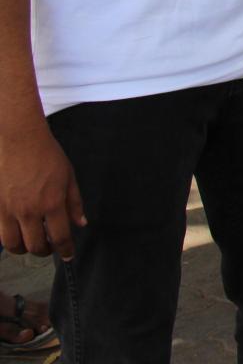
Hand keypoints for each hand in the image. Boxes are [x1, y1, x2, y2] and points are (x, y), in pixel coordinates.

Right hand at [0, 123, 84, 259]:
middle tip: (50, 247)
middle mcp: (30, 211)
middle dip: (45, 251)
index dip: (66, 250)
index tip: (69, 255)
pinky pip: (0, 232)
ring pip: (13, 245)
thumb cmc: (47, 155)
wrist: (19, 140)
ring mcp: (9, 210)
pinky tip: (18, 229)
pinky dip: (10, 236)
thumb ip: (74, 203)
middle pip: (35, 246)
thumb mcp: (69, 177)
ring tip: (32, 241)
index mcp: (52, 203)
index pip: (60, 237)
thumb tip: (80, 223)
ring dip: (24, 248)